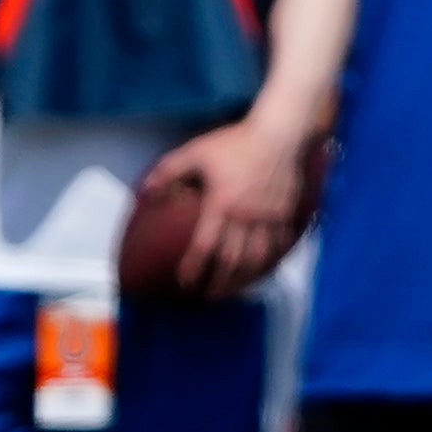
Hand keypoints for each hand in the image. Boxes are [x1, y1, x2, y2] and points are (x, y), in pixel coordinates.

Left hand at [140, 117, 315, 298]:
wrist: (279, 134)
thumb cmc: (235, 142)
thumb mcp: (195, 152)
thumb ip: (168, 172)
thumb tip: (145, 192)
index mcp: (221, 205)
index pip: (204, 247)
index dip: (193, 268)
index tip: (185, 283)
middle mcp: (246, 217)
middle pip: (232, 261)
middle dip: (219, 283)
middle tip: (209, 298)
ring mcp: (269, 218)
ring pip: (257, 259)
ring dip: (245, 279)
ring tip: (234, 290)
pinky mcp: (286, 213)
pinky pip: (280, 245)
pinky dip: (271, 261)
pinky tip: (263, 269)